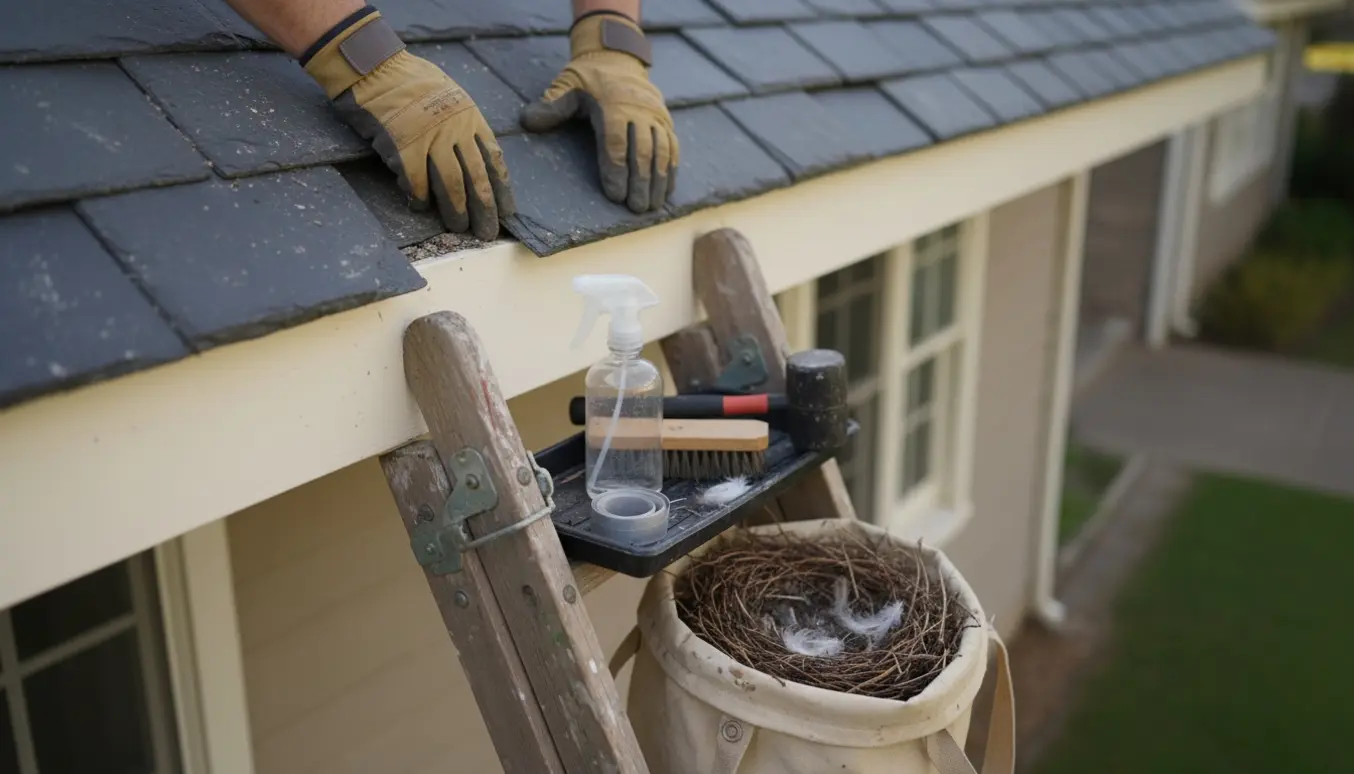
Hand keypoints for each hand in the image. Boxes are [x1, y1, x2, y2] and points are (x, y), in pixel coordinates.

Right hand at [305, 11, 513, 239]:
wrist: (376, 68)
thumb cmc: (412, 84)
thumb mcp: (451, 99)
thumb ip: (464, 128)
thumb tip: (474, 166)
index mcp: (470, 118)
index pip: (494, 160)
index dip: (502, 189)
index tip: (507, 212)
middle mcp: (455, 129)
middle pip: (476, 178)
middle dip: (485, 209)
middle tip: (488, 233)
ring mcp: (430, 137)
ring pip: (451, 184)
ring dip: (456, 210)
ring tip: (458, 228)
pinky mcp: (403, 145)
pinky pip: (416, 181)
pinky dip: (419, 197)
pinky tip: (420, 207)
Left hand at [521, 14, 677, 212]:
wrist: (618, 59)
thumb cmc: (587, 79)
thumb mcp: (567, 86)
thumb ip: (551, 107)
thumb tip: (527, 122)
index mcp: (612, 103)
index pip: (615, 141)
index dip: (616, 170)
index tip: (616, 195)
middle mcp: (639, 109)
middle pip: (642, 151)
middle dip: (640, 182)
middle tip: (636, 210)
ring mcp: (656, 115)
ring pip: (661, 151)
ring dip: (658, 181)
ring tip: (652, 208)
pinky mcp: (666, 120)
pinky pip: (672, 147)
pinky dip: (670, 170)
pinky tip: (666, 192)